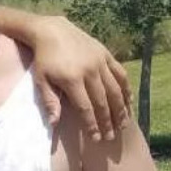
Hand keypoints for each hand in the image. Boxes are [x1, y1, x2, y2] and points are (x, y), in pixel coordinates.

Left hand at [31, 17, 131, 140]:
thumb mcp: (41, 81)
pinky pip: (120, 73)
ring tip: (123, 123)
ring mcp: (100, 62)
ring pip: (115, 89)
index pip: (86, 108)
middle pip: (103, 101)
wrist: (52, 31)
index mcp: (72, 79)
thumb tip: (53, 124)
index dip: (92, 125)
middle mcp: (89, 71)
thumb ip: (49, 102)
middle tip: (111, 136)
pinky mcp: (106, 54)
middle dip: (108, 121)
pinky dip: (126, 88)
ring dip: (121, 108)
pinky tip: (129, 100)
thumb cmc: (44, 59)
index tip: (97, 138)